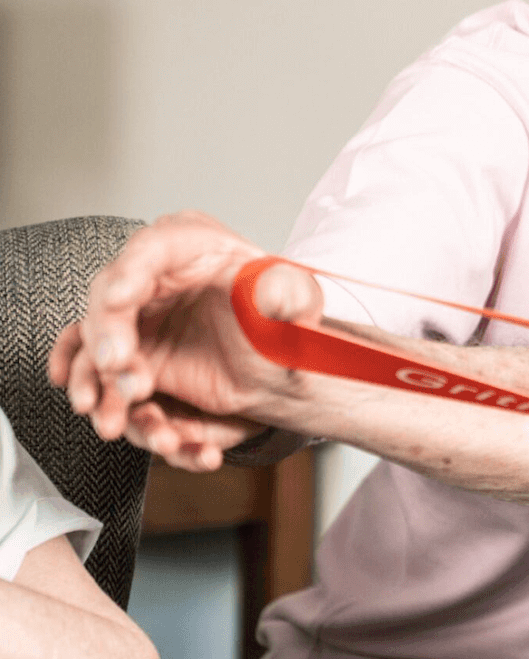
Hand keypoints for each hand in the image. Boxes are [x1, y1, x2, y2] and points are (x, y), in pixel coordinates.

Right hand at [47, 211, 319, 470]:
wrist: (281, 362)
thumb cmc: (286, 316)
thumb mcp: (296, 301)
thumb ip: (286, 294)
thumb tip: (274, 289)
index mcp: (192, 242)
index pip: (150, 250)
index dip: (130, 273)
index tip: (121, 299)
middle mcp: (154, 272)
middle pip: (110, 295)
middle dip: (109, 331)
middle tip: (116, 363)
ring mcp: (137, 313)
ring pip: (101, 339)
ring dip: (104, 371)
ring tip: (133, 395)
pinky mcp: (132, 350)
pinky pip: (105, 372)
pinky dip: (105, 394)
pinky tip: (112, 416)